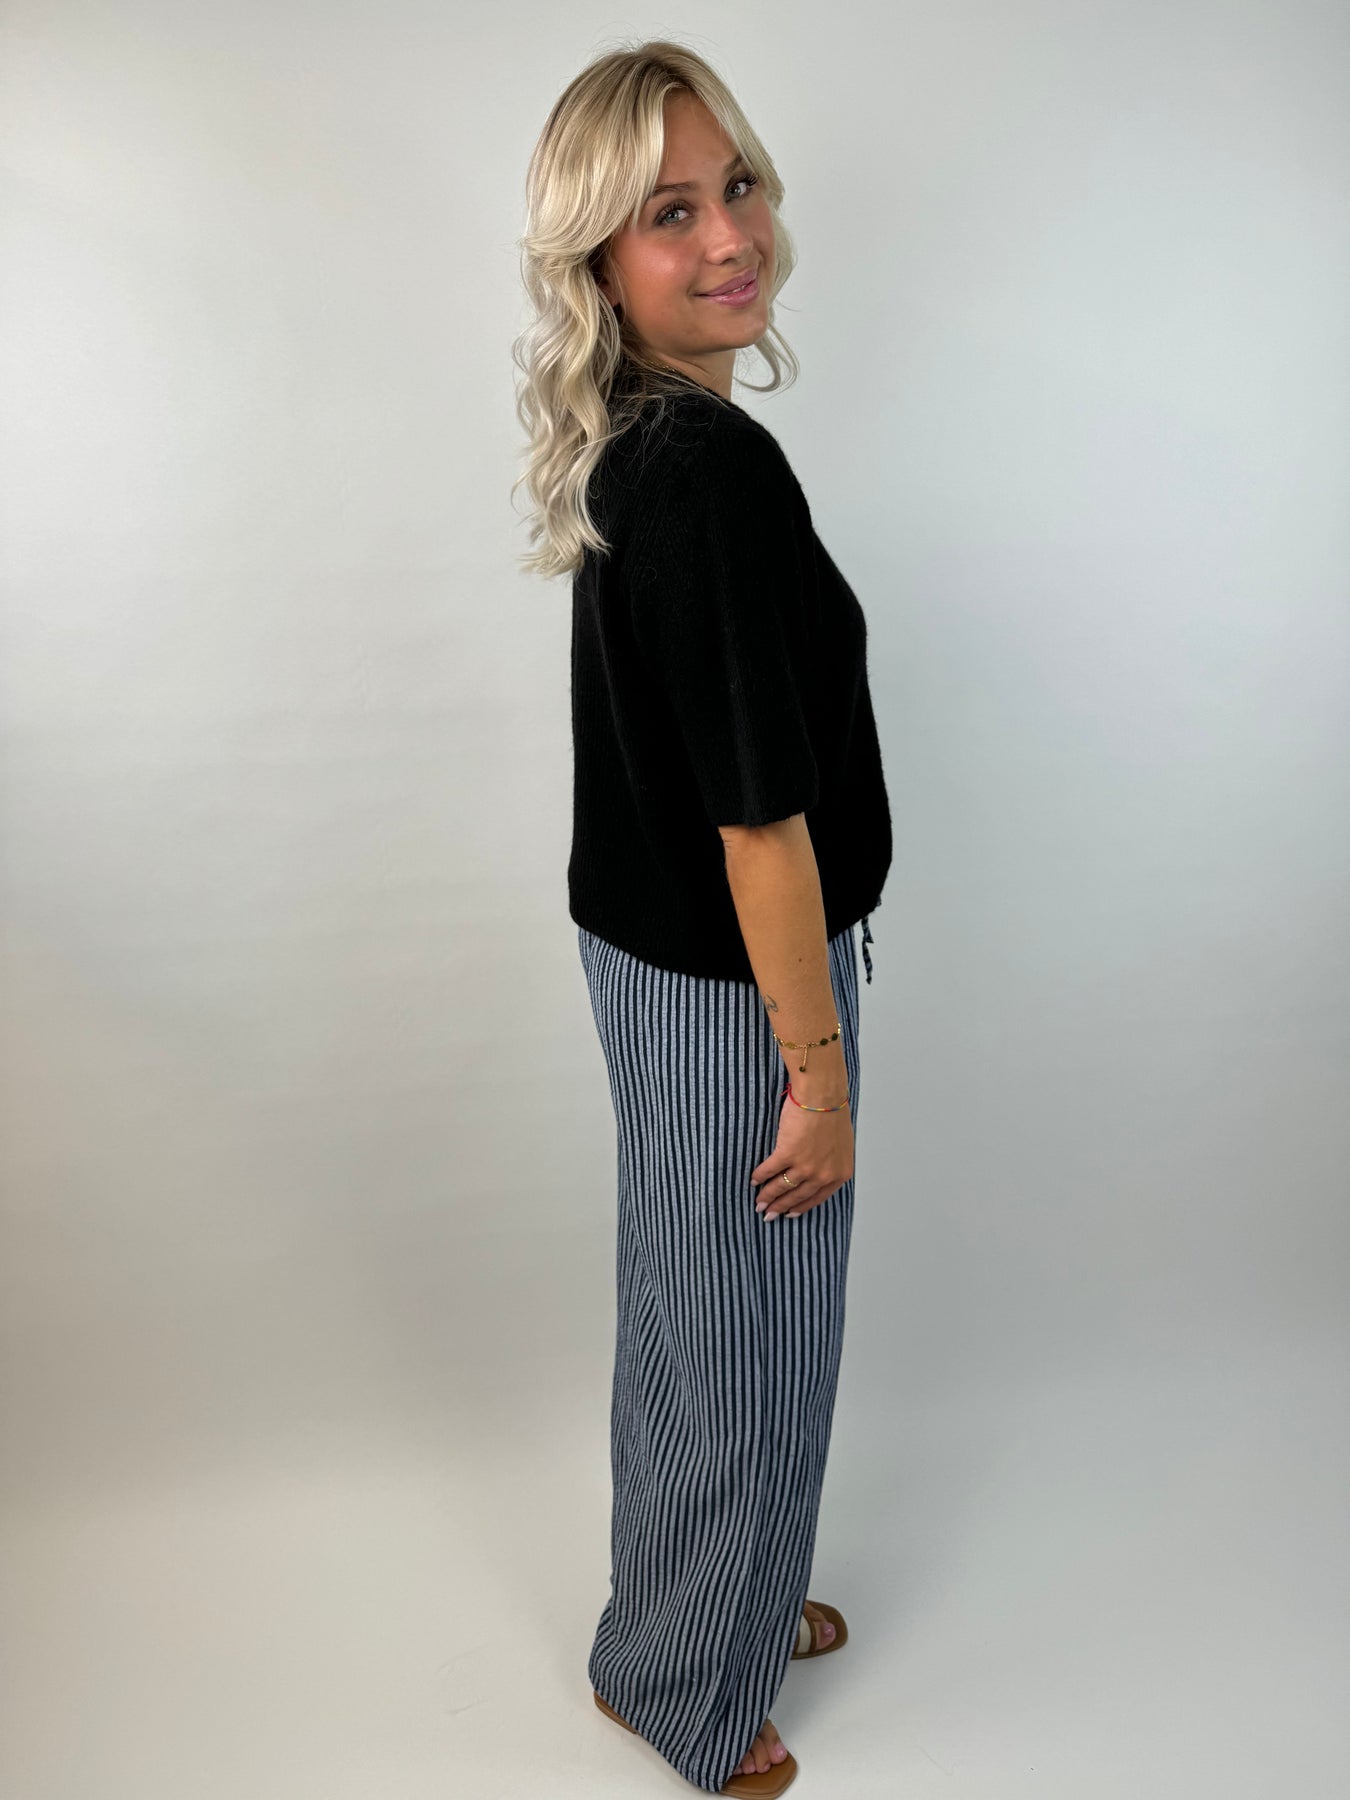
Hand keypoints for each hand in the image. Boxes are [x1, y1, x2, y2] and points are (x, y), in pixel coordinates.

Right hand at [750, 1093, 853, 1218]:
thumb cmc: (833, 1112)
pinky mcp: (788, 1153)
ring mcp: (805, 1166)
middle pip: (798, 1196)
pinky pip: (769, 1170)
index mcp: (839, 1174)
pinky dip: (759, 1177)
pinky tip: (753, 1180)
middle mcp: (823, 1174)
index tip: (789, 1214)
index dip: (800, 1208)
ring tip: (758, 1202)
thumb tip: (815, 1172)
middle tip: (768, 1214)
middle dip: (780, 1207)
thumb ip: (829, 1162)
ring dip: (767, 1196)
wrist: (823, 1094)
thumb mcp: (840, 1145)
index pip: (817, 1198)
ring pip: (782, 1187)